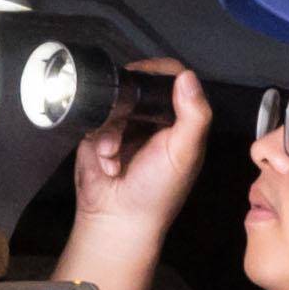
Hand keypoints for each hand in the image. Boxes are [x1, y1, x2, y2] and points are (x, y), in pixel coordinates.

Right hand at [80, 58, 207, 228]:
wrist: (117, 218)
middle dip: (128, 103)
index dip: (159, 71)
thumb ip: (193, 115)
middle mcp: (153, 120)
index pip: (174, 80)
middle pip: (139, 87)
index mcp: (180, 121)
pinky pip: (95, 120)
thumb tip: (187, 75)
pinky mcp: (99, 135)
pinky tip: (106, 160)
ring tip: (114, 154)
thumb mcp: (184, 152)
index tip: (144, 75)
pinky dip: (99, 139)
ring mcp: (124, 126)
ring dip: (112, 129)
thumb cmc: (158, 189)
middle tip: (124, 115)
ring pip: (113, 103)